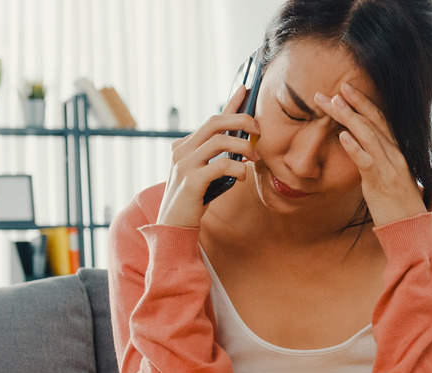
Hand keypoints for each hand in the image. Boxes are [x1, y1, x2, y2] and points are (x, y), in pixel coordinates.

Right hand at [157, 86, 259, 227]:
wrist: (174, 225)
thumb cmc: (194, 199)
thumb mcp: (206, 173)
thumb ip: (219, 158)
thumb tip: (245, 144)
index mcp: (185, 146)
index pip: (212, 119)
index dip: (230, 103)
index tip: (246, 89)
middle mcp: (181, 150)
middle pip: (214, 122)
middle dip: (240, 120)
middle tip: (258, 129)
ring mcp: (184, 164)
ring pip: (219, 141)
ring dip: (243, 147)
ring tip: (255, 157)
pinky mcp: (191, 181)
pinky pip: (219, 165)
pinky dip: (237, 167)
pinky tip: (243, 175)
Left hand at [313, 83, 425, 226]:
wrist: (411, 228)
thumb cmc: (396, 205)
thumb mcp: (387, 177)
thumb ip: (375, 160)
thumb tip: (355, 147)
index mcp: (396, 151)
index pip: (380, 119)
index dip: (363, 102)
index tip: (345, 89)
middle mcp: (395, 154)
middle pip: (374, 121)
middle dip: (354, 102)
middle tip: (336, 87)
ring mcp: (389, 167)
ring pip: (369, 135)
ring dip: (350, 117)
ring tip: (333, 103)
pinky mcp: (380, 183)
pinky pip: (367, 161)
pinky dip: (354, 147)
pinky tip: (341, 136)